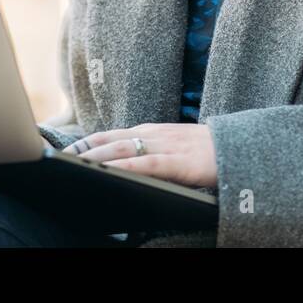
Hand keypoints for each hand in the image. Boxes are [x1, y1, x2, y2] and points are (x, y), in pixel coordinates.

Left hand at [62, 123, 217, 190]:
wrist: (244, 148)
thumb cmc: (209, 154)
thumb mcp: (175, 151)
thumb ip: (153, 156)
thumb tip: (127, 170)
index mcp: (152, 132)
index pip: (111, 134)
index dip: (85, 141)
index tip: (63, 150)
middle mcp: (155, 134)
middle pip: (109, 139)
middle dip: (81, 148)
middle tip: (58, 158)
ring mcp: (167, 146)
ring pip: (122, 148)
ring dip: (94, 156)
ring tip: (72, 165)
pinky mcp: (180, 161)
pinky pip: (147, 163)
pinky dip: (124, 166)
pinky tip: (108, 171)